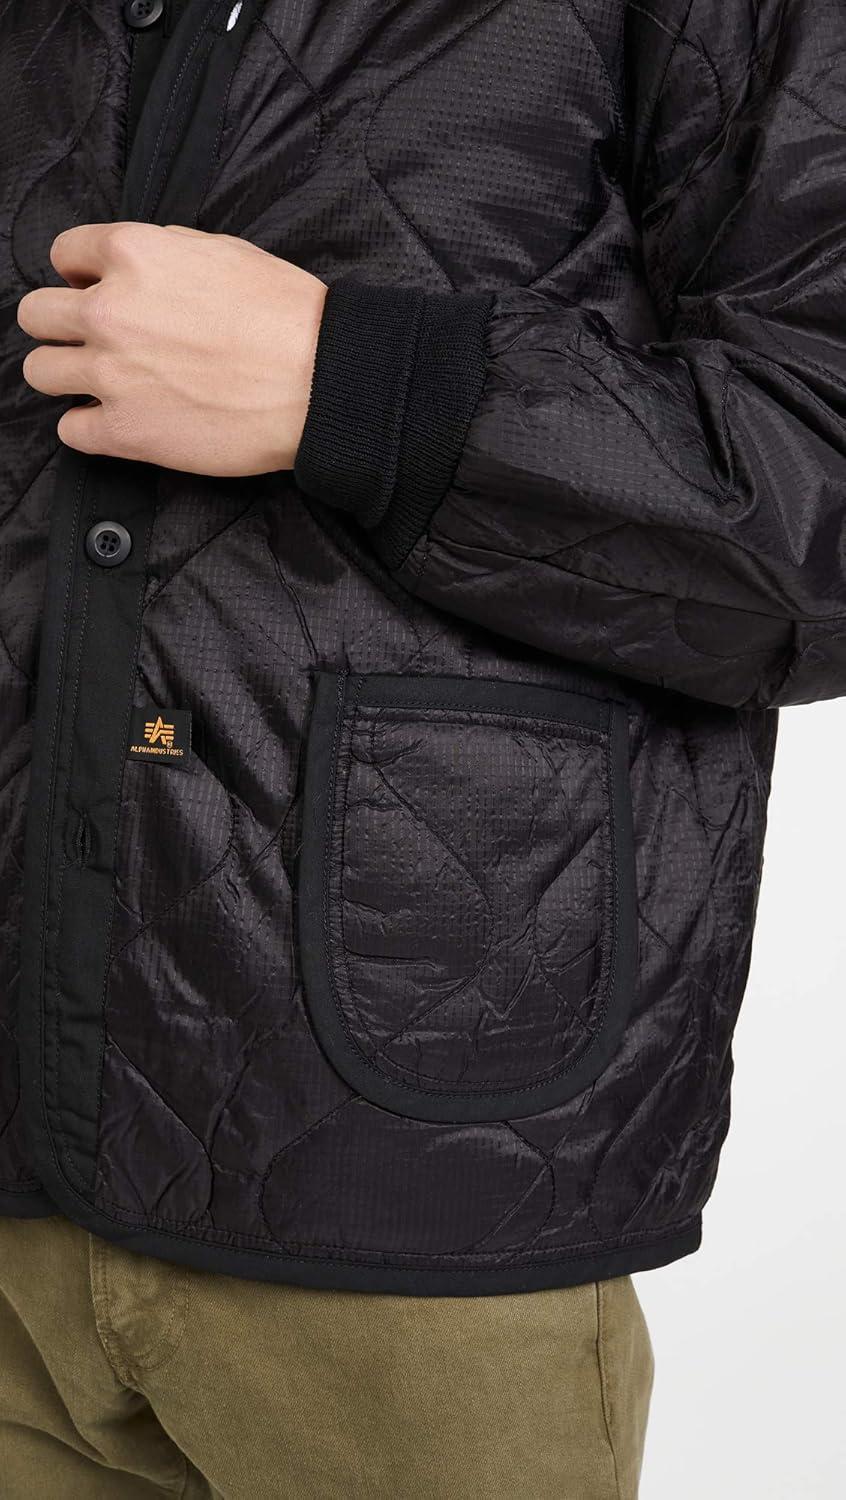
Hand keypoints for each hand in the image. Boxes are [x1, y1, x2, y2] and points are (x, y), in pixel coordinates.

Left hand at [16, 222, 327, 475]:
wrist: (318, 381)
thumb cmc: (286, 316)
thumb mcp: (222, 251)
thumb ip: (163, 254)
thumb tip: (134, 266)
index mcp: (132, 255)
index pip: (64, 255)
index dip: (81, 275)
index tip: (95, 292)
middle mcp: (108, 312)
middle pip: (37, 314)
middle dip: (60, 325)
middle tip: (93, 339)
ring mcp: (111, 374)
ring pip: (40, 371)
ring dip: (65, 375)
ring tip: (100, 383)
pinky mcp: (125, 431)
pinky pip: (70, 431)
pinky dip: (88, 428)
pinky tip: (114, 422)